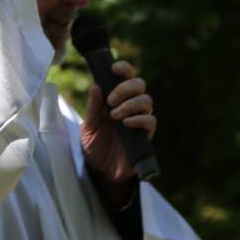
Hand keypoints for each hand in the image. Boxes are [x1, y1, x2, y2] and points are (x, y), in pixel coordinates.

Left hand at [80, 59, 156, 189]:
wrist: (101, 171)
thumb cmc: (95, 145)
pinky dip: (139, 119)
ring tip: (115, 115)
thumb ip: (93, 107)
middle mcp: (131, 106)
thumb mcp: (88, 126)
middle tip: (111, 100)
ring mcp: (139, 120)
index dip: (124, 69)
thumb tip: (94, 85)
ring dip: (130, 104)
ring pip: (146, 100)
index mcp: (117, 98)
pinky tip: (126, 123)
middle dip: (126, 88)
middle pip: (140, 84)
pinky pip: (150, 121)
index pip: (126, 76)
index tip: (115, 68)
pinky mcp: (145, 136)